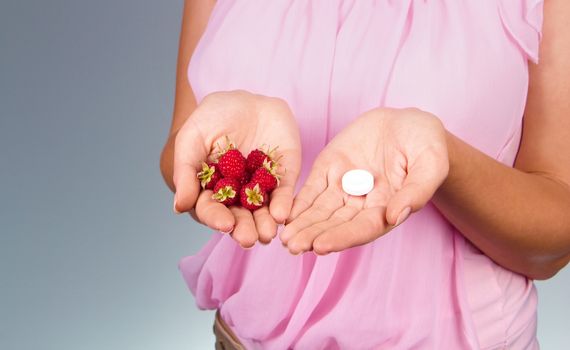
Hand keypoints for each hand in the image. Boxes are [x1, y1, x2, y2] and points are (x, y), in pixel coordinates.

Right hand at [173, 90, 301, 247]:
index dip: (217, 218)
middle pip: (240, 216)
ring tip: (267, 233)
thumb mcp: (192, 138)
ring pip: (263, 210)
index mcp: (211, 189)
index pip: (212, 209)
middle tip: (249, 238)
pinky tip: (282, 214)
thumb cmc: (213, 118)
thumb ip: (186, 171)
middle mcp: (237, 194)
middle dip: (244, 228)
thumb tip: (179, 207)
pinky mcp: (284, 176)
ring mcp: (261, 186)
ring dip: (265, 223)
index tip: (224, 225)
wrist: (246, 97)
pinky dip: (284, 204)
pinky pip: (285, 193)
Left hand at [281, 108, 448, 254]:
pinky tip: (283, 213)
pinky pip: (311, 188)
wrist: (407, 122)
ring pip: (319, 210)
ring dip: (302, 224)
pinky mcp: (330, 169)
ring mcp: (344, 187)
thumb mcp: (431, 163)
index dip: (342, 237)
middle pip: (335, 225)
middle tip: (292, 246)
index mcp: (387, 208)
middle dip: (313, 236)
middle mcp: (362, 204)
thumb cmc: (427, 144)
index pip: (362, 228)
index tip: (321, 246)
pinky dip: (297, 201)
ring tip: (284, 238)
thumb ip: (416, 191)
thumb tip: (395, 216)